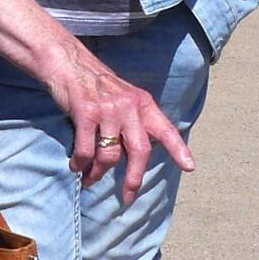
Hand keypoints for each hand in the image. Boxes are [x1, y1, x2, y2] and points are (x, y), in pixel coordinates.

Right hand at [41, 45, 195, 204]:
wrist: (69, 62)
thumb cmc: (97, 85)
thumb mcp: (124, 98)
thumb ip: (134, 123)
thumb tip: (137, 156)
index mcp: (143, 103)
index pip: (166, 129)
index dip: (178, 149)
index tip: (189, 167)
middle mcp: (130, 107)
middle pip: (140, 151)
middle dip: (135, 178)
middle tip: (128, 196)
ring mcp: (108, 110)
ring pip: (110, 155)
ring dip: (98, 173)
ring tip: (89, 179)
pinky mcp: (86, 113)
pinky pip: (86, 150)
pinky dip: (80, 164)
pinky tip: (76, 166)